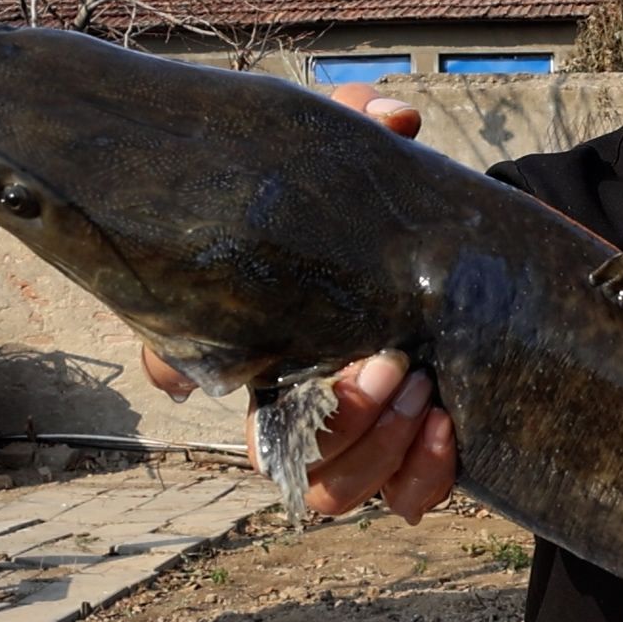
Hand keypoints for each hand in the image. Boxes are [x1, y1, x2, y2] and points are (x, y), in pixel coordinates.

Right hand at [139, 83, 459, 523]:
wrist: (446, 259)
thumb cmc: (374, 211)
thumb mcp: (359, 158)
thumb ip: (362, 121)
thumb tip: (396, 120)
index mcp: (249, 331)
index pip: (173, 361)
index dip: (176, 363)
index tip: (231, 348)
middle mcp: (287, 396)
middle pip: (267, 451)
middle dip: (332, 417)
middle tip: (385, 361)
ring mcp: (346, 435)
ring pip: (329, 491)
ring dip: (375, 449)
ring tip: (423, 386)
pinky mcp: (406, 458)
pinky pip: (401, 501)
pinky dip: (424, 477)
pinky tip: (449, 426)